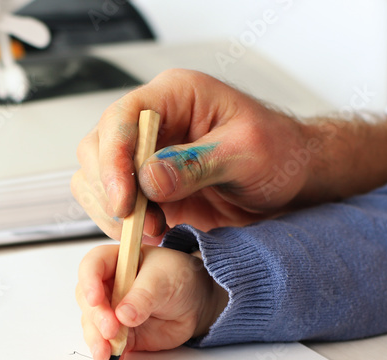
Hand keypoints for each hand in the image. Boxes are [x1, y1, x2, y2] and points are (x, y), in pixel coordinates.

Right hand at [71, 68, 314, 241]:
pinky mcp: (146, 190)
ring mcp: (144, 157)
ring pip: (95, 179)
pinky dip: (121, 226)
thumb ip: (196, 164)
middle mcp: (153, 123)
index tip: (124, 201)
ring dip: (113, 212)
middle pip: (97, 148)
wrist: (292, 183)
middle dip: (109, 189)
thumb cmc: (280, 154)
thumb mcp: (248, 153)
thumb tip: (148, 178)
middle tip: (138, 223)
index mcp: (176, 96)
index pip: (121, 117)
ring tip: (152, 231)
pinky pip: (111, 205)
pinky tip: (151, 235)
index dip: (114, 158)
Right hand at [75, 245, 226, 359]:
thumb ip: (144, 296)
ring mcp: (111, 312)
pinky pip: (107, 345)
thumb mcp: (164, 279)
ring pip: (93, 326)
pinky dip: (107, 356)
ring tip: (104, 354)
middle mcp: (107, 287)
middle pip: (88, 301)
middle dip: (96, 318)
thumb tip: (123, 315)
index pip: (91, 267)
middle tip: (110, 330)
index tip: (95, 299)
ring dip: (96, 341)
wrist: (195, 301)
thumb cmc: (178, 277)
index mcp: (115, 261)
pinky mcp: (120, 334)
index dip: (89, 282)